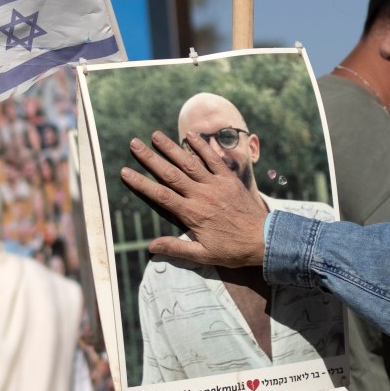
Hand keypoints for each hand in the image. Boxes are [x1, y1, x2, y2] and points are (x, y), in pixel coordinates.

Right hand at [118, 132, 268, 267]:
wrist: (264, 240)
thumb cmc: (232, 250)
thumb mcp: (203, 256)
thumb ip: (176, 249)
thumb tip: (150, 247)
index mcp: (192, 213)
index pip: (160, 195)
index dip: (141, 183)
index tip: (125, 172)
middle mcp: (201, 195)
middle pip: (170, 173)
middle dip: (150, 158)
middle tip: (134, 144)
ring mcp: (216, 184)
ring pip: (189, 162)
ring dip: (171, 147)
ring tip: (155, 135)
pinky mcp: (229, 179)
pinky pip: (214, 159)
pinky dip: (202, 146)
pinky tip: (191, 135)